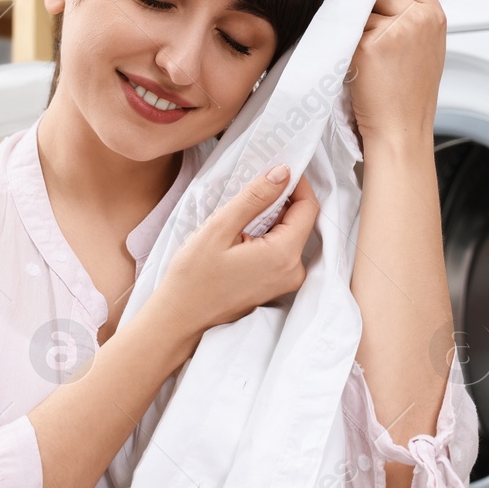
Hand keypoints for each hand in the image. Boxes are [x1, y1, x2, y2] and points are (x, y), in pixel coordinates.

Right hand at [155, 167, 319, 345]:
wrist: (179, 319)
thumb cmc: (193, 277)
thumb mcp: (220, 228)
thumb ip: (255, 198)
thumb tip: (284, 173)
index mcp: (284, 255)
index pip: (309, 207)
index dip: (297, 184)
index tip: (276, 168)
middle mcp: (293, 271)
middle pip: (301, 220)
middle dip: (282, 199)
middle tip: (253, 186)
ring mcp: (286, 281)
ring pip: (290, 234)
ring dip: (272, 216)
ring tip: (243, 210)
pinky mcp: (275, 285)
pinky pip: (281, 250)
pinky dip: (267, 234)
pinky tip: (242, 231)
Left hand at [347, 0, 445, 149]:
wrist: (401, 131)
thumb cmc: (408, 96)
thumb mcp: (425, 46)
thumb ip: (411, 14)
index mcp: (434, 16)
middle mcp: (418, 19)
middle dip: (365, 5)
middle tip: (365, 33)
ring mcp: (394, 30)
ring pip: (359, 6)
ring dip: (354, 24)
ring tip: (365, 54)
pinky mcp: (369, 45)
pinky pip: (346, 26)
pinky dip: (343, 39)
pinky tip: (354, 61)